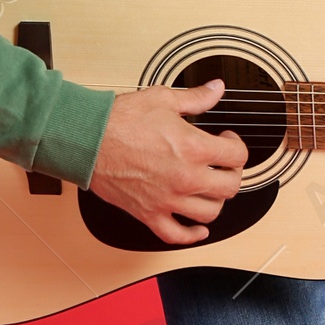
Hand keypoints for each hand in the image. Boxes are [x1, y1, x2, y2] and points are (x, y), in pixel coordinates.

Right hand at [87, 81, 247, 245]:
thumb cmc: (119, 120)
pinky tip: (199, 228)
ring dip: (216, 200)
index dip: (236, 145)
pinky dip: (191, 235)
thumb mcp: (163, 99)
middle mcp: (185, 177)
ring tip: (210, 188)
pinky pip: (176, 235)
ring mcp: (168, 199)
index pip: (237, 156)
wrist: (87, 139)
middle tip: (223, 165)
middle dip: (232, 173)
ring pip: (210, 213)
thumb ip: (196, 98)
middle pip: (230, 187)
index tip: (227, 140)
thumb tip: (216, 89)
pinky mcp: (149, 213)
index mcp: (193, 148)